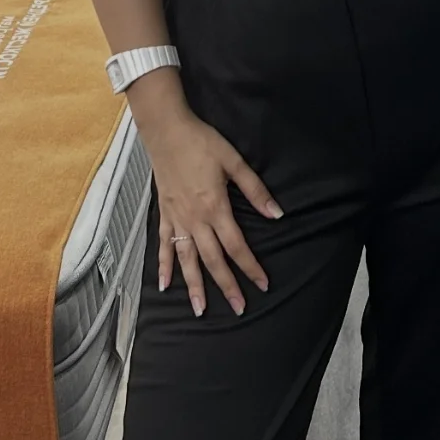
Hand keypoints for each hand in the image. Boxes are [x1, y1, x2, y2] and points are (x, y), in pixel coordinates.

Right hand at [146, 107, 283, 316]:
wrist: (166, 130)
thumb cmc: (201, 142)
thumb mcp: (234, 162)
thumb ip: (255, 190)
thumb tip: (276, 214)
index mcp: (215, 207)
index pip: (236, 246)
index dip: (250, 267)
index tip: (262, 284)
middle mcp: (194, 219)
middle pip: (213, 260)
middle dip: (227, 285)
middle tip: (239, 308)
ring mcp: (176, 219)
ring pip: (186, 260)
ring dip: (193, 286)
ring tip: (200, 309)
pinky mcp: (164, 214)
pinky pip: (163, 245)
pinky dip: (164, 266)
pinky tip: (165, 285)